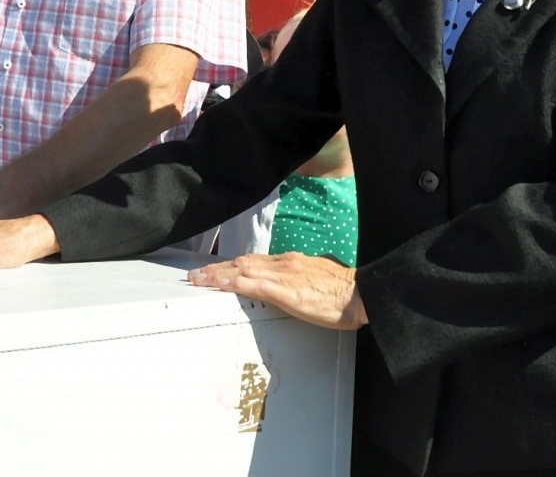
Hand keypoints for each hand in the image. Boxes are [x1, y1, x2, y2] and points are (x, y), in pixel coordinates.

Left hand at [187, 253, 367, 330]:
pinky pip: (255, 285)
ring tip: (198, 279)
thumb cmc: (342, 292)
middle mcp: (283, 264)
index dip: (231, 266)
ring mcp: (284, 276)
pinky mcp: (287, 291)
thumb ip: (297, 281)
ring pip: (243, 271)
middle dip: (217, 269)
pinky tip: (221, 285)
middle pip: (243, 263)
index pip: (254, 261)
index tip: (214, 271)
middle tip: (195, 275)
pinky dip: (235, 283)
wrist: (361, 293)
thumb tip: (285, 286)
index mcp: (290, 263)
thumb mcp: (314, 282)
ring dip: (218, 275)